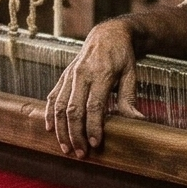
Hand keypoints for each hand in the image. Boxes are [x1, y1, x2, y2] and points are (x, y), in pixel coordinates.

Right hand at [43, 20, 144, 155]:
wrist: (107, 34)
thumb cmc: (122, 56)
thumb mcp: (131, 74)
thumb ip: (130, 98)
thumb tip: (138, 121)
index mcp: (101, 73)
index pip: (94, 105)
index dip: (93, 127)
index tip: (96, 144)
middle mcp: (81, 74)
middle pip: (74, 109)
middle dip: (76, 134)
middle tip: (80, 153)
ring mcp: (69, 75)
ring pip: (59, 106)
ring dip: (61, 129)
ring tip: (65, 147)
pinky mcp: (63, 76)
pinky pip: (52, 97)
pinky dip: (49, 114)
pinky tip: (50, 128)